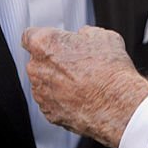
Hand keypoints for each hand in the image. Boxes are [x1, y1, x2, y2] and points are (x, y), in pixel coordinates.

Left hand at [22, 25, 147, 147]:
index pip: (29, 35)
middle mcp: (37, 68)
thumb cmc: (109, 69)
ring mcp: (41, 93)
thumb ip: (85, 34)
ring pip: (45, 83)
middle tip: (78, 62)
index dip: (44, 37)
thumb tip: (85, 37)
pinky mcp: (49, 113)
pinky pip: (52, 102)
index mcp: (44, 44)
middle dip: (54, 61)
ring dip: (59, 82)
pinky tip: (83, 97)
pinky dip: (64, 100)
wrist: (118, 104)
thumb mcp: (103, 36)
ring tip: (85, 82)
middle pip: (38, 61)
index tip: (54, 41)